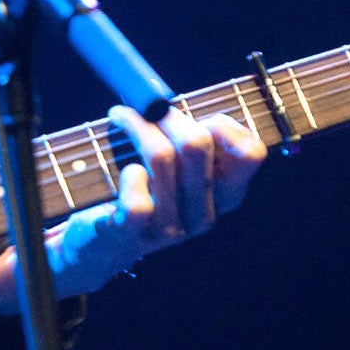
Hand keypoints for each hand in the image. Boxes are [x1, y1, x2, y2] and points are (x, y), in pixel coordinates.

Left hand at [0, 106, 266, 313]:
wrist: (99, 243)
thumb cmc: (139, 190)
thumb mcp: (177, 165)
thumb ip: (194, 137)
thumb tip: (188, 106)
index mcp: (223, 196)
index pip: (250, 153)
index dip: (226, 124)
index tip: (199, 116)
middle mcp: (203, 215)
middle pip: (195, 144)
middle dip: (165, 115)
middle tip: (143, 107)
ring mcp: (169, 229)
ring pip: (161, 159)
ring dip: (136, 127)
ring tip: (120, 117)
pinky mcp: (132, 235)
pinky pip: (139, 202)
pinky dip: (129, 176)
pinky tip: (125, 169)